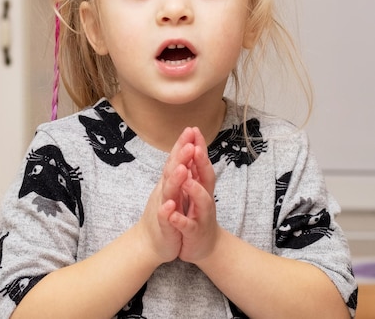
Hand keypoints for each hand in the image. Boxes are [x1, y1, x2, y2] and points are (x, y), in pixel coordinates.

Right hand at [138, 128, 198, 263]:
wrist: (150, 243)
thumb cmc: (166, 213)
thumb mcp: (174, 189)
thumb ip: (178, 170)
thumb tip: (186, 149)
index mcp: (170, 182)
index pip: (176, 160)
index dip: (183, 145)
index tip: (191, 129)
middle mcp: (165, 191)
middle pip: (172, 170)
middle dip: (181, 157)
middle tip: (189, 142)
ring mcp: (163, 208)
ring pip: (168, 192)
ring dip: (174, 180)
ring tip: (181, 169)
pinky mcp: (163, 227)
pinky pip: (164, 219)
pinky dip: (167, 212)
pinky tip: (170, 206)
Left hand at [168, 127, 218, 263]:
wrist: (204, 246)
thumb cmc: (197, 214)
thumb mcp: (196, 189)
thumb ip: (195, 170)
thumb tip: (193, 146)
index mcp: (202, 186)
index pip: (201, 163)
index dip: (198, 147)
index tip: (193, 130)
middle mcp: (205, 198)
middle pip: (205, 177)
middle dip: (201, 162)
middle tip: (194, 146)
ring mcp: (201, 216)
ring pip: (201, 201)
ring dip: (193, 189)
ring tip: (186, 178)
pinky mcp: (194, 233)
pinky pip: (187, 226)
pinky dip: (180, 220)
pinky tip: (172, 214)